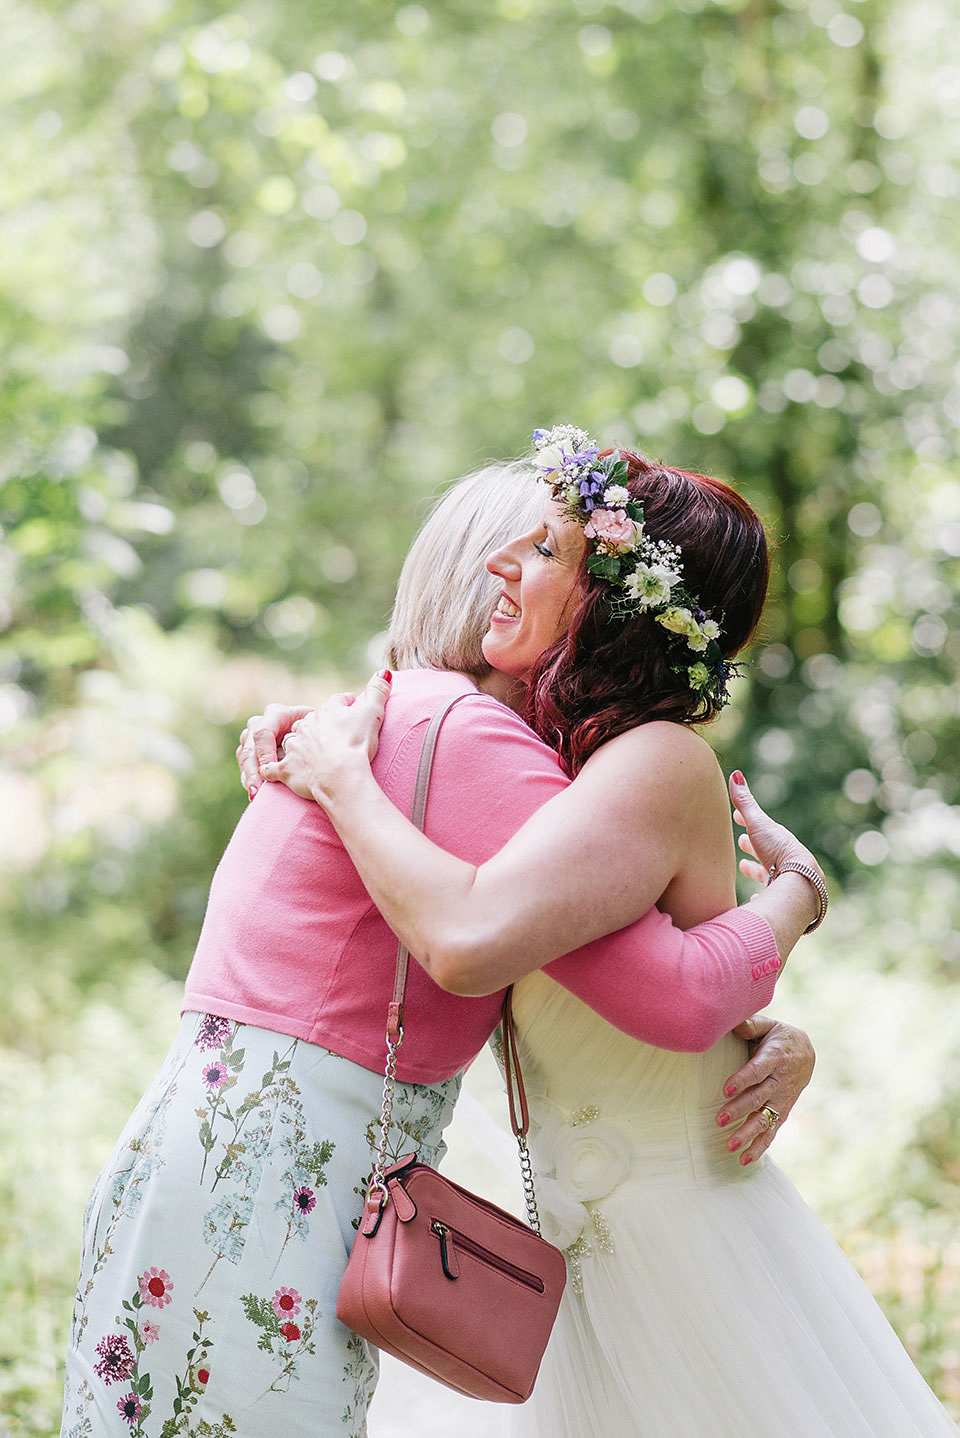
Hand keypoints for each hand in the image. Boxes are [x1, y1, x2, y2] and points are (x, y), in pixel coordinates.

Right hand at [237, 704, 313, 798]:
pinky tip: (255, 795)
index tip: (271, 769)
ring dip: (249, 777)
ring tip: (256, 794)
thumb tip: (335, 710)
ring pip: (244, 756)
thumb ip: (322, 721)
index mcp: (276, 714)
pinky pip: (244, 766)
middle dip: (253, 770)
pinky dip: (250, 780)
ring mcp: (251, 738)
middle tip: (258, 789)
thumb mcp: (321, 724)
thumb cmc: (320, 731)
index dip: (265, 752)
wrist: (314, 738)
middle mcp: (259, 723)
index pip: (263, 732)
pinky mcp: (249, 752)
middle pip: (250, 746)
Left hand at [262, 671, 392, 802]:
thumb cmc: (357, 743)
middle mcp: (306, 727)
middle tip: (328, 734)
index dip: (345, 704)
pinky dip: (270, 769)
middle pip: (310, 722)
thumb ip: (378, 691)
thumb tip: (384, 672)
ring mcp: (294, 748)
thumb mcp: (373, 712)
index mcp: (327, 712)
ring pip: (290, 741)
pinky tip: (269, 772)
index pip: (337, 703)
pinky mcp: (287, 770)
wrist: (341, 775)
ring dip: (294, 745)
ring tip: (301, 751)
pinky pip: (272, 769)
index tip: (351, 706)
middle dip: (317, 726)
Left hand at [716, 1016, 814, 1166]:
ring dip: (747, 1133)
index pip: (758, 1071)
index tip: (726, 1088)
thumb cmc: (778, 1037)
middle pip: (758, 1097)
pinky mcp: (782, 1112)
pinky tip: (743, 1160)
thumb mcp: (769, 1025)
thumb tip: (732, 1023)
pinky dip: (759, 1147)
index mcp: (775, 1058)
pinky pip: (771, 1132)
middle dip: (739, 1110)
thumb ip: (751, 1025)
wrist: (806, 1052)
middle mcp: (779, 1082)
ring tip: (729, 1146)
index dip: (743, 1079)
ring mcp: (782, 1100)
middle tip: (719, 1120)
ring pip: (765, 1119)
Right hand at [728, 771, 825, 898]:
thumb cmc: (778, 850)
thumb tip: (735, 773)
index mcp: (777, 840)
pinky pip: (768, 895)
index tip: (737, 818)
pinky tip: (754, 898)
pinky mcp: (779, 898)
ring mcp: (782, 878)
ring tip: (743, 867)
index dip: (747, 822)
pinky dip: (761, 895)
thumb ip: (744, 802)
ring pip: (767, 872)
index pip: (760, 828)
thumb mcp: (758, 823)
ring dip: (755, 869)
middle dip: (752, 845)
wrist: (800, 882)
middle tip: (740, 842)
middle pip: (765, 850)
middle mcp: (782, 858)